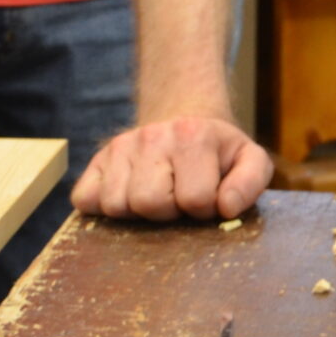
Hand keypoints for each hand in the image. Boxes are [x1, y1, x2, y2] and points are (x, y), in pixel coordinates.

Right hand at [73, 117, 271, 221]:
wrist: (186, 123)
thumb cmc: (218, 153)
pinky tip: (129, 195)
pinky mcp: (96, 160)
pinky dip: (103, 207)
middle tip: (177, 197)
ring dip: (137, 212)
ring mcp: (120, 146)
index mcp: (194, 135)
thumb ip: (250, 183)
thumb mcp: (249, 160)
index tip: (205, 198)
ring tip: (156, 195)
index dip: (203, 209)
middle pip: (148, 203)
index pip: (194, 199)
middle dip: (167, 212)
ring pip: (116, 206)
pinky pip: (85, 201)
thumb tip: (227, 207)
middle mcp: (153, 135)